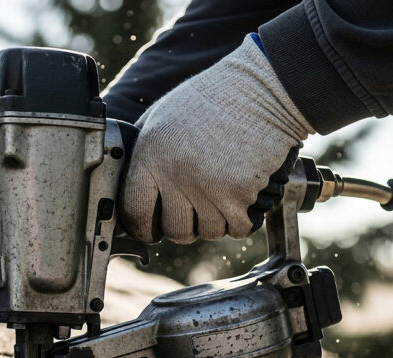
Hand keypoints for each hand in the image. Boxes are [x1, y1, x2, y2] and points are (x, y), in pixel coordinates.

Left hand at [121, 35, 312, 243]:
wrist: (263, 90)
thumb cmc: (213, 100)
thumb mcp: (163, 116)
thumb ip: (143, 151)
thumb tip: (129, 183)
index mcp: (150, 155)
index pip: (135, 212)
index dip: (141, 227)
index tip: (148, 230)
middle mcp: (176, 176)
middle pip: (174, 230)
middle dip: (183, 225)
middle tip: (192, 210)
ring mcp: (209, 189)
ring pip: (208, 232)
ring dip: (214, 221)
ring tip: (219, 195)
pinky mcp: (241, 196)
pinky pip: (237, 228)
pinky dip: (240, 220)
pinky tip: (240, 197)